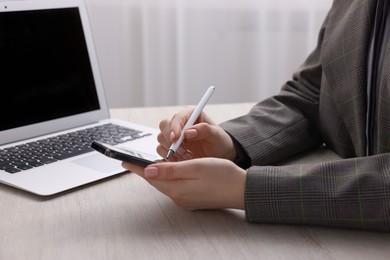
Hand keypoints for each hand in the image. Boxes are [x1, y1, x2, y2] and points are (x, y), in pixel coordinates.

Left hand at [122, 158, 245, 209]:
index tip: (124, 161)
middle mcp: (179, 197)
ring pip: (165, 184)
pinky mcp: (192, 199)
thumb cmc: (222, 175)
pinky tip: (170, 172)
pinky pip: (175, 187)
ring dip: (158, 173)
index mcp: (178, 189)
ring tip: (149, 163)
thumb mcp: (195, 167)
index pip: (151, 177)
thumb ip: (171, 170)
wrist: (241, 190)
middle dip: (145, 170)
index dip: (137, 167)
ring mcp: (186, 200)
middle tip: (134, 160)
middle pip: (156, 181)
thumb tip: (148, 171)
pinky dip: (169, 178)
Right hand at [158, 106, 235, 160]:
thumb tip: (188, 132)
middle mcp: (180, 123)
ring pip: (161, 138)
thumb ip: (204, 130)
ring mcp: (173, 135)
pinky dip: (170, 157)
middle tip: (183, 151)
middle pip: (164, 125)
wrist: (218, 155)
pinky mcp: (170, 146)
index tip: (177, 139)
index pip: (177, 117)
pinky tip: (182, 160)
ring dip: (172, 150)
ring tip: (188, 156)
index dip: (175, 127)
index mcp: (191, 114)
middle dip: (171, 140)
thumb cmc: (219, 142)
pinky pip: (161, 150)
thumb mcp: (217, 136)